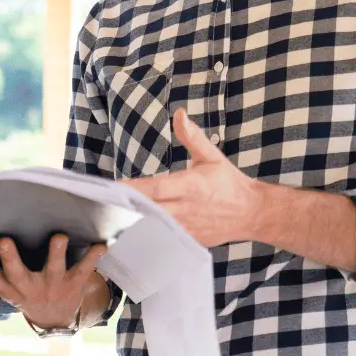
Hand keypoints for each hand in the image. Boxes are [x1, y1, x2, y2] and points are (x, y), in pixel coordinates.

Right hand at [0, 234, 107, 329]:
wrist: (55, 319)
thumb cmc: (28, 293)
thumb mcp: (11, 289)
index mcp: (13, 289)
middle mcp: (30, 288)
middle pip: (17, 273)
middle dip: (10, 257)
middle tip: (3, 241)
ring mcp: (52, 286)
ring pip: (52, 269)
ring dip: (55, 253)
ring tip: (59, 237)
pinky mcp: (73, 284)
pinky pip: (84, 269)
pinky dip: (93, 257)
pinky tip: (101, 245)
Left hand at [124, 109, 262, 247]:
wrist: (251, 213)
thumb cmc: (228, 183)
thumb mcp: (211, 157)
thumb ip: (193, 137)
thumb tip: (179, 114)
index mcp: (191, 186)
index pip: (157, 188)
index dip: (136, 189)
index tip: (116, 187)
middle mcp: (186, 209)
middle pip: (150, 210)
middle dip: (128, 208)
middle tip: (104, 204)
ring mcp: (187, 228)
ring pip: (154, 229)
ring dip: (134, 224)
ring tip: (111, 219)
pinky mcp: (188, 241)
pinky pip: (163, 241)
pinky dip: (148, 237)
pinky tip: (130, 235)